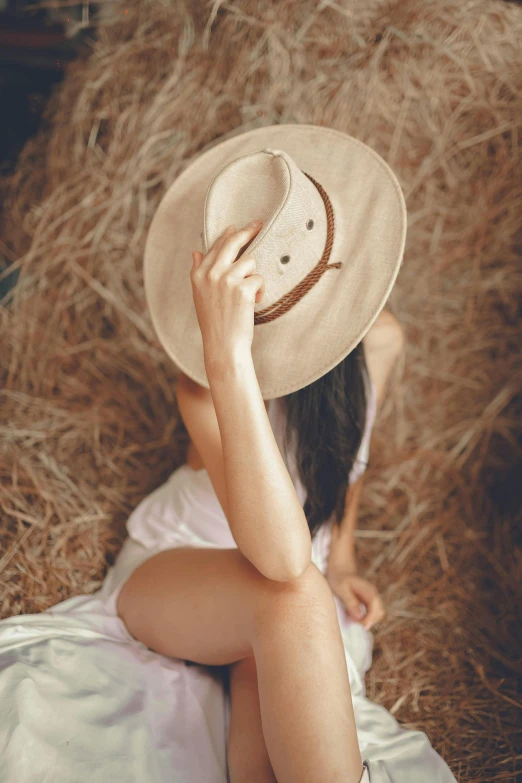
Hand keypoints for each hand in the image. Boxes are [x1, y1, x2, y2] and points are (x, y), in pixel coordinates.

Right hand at [191, 220, 264, 364]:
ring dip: (253, 276)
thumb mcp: (200, 295)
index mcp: (198, 274)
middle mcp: (210, 273)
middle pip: (232, 243)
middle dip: (247, 231)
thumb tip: (196, 251)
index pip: (215, 247)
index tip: (236, 226)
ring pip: (250, 261)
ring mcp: (226, 279)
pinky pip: (259, 279)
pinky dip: (260, 291)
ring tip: (248, 295)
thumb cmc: (214, 322)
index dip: (227, 235)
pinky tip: (253, 304)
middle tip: (258, 224)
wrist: (222, 345)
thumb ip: (199, 271)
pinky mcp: (242, 289)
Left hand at [327, 571, 385, 629]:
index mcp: (369, 591)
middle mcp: (373, 594)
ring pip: (376, 614)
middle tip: (351, 620)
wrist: (340, 570)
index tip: (361, 626)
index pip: (376, 608)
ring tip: (350, 617)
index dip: (371, 619)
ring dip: (365, 620)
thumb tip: (360, 616)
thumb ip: (351, 602)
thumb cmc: (339, 579)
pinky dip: (363, 618)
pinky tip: (350, 615)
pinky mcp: (367, 601)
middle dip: (368, 621)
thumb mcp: (342, 589)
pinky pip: (370, 613)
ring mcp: (371, 598)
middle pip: (379, 613)